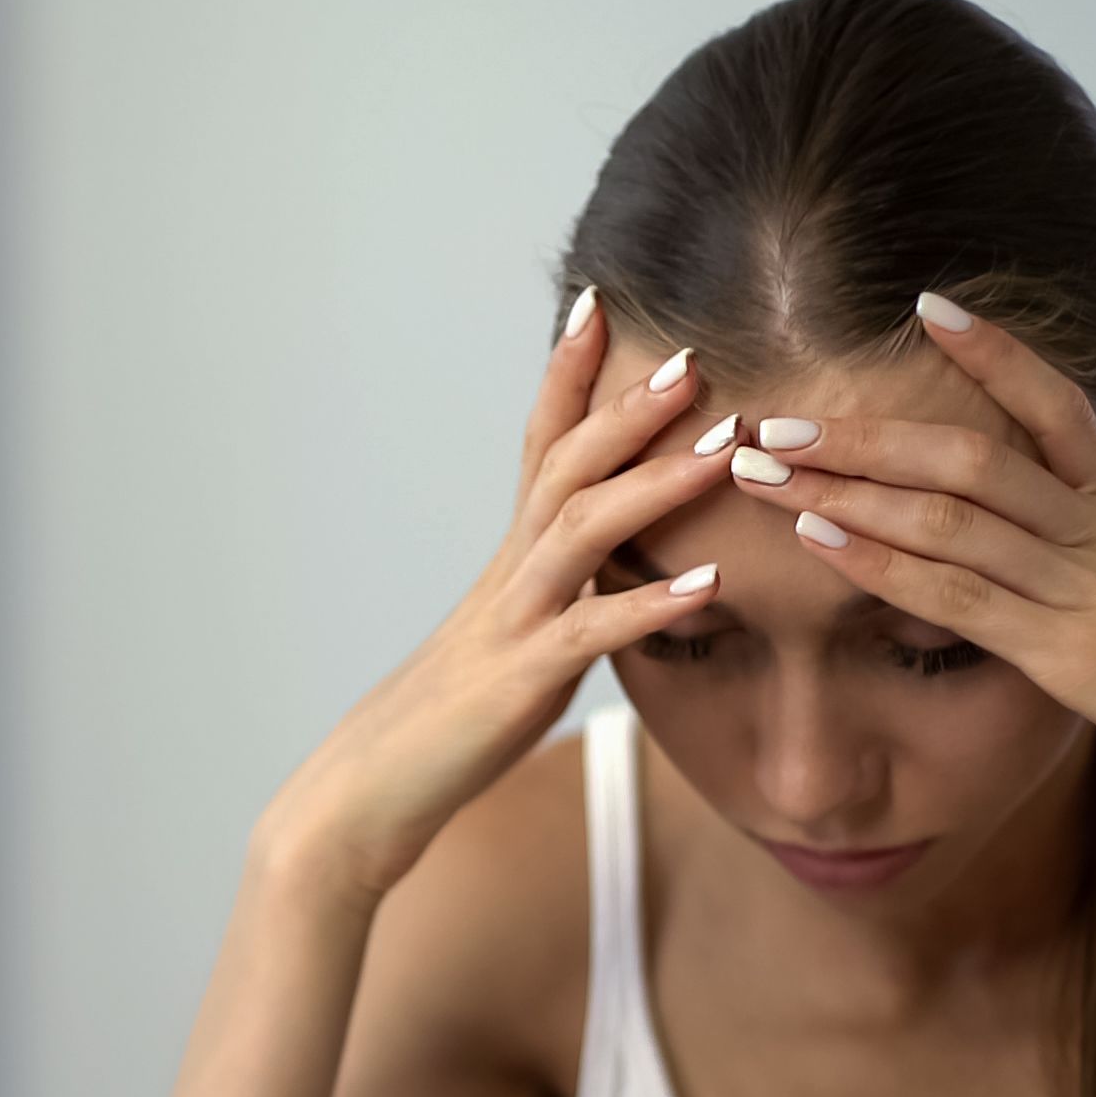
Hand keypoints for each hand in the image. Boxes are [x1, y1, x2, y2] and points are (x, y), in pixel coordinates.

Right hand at [258, 292, 737, 899]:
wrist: (371, 792)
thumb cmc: (445, 726)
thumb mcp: (510, 644)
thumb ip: (560, 600)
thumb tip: (615, 576)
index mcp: (509, 562)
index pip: (538, 443)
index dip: (567, 374)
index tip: (600, 304)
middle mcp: (509, 575)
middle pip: (564, 463)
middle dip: (627, 405)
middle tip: (693, 355)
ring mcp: (513, 622)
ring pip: (581, 527)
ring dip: (655, 479)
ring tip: (724, 444)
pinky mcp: (522, 680)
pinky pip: (592, 630)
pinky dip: (653, 603)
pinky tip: (712, 583)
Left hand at [720, 294, 1095, 858]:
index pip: (1058, 404)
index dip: (993, 350)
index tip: (929, 302)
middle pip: (970, 452)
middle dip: (862, 431)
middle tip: (771, 414)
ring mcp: (1084, 589)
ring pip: (949, 512)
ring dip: (843, 486)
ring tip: (761, 465)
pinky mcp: (1068, 654)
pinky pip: (956, 595)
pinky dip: (878, 561)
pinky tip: (815, 540)